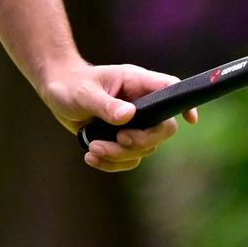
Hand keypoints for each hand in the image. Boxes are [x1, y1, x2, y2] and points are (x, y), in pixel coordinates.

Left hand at [38, 61, 199, 171]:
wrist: (57, 91)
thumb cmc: (71, 85)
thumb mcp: (85, 93)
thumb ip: (105, 104)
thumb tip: (128, 116)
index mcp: (137, 83)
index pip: (171, 89)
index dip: (184, 104)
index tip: (190, 120)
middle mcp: (141, 104)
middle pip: (163, 129)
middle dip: (142, 141)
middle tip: (118, 139)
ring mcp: (134, 123)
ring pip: (145, 149)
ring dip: (119, 155)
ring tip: (93, 148)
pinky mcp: (122, 139)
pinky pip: (128, 159)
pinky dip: (111, 163)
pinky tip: (90, 156)